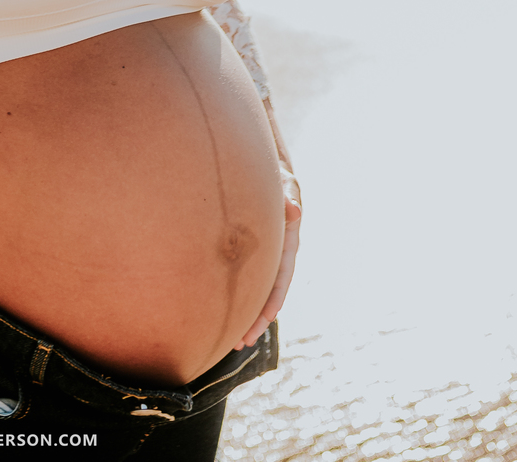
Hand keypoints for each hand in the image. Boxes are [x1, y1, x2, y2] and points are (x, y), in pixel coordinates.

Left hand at [236, 179, 301, 349]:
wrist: (265, 173)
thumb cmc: (276, 178)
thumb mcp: (285, 185)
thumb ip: (288, 197)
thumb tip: (294, 209)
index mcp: (287, 243)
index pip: (282, 276)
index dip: (275, 297)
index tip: (268, 319)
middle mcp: (276, 255)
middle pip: (267, 293)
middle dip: (256, 319)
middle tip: (242, 342)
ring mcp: (263, 258)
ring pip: (255, 292)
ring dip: (245, 317)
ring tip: (232, 343)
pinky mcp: (249, 256)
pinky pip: (244, 281)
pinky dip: (237, 299)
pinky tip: (222, 317)